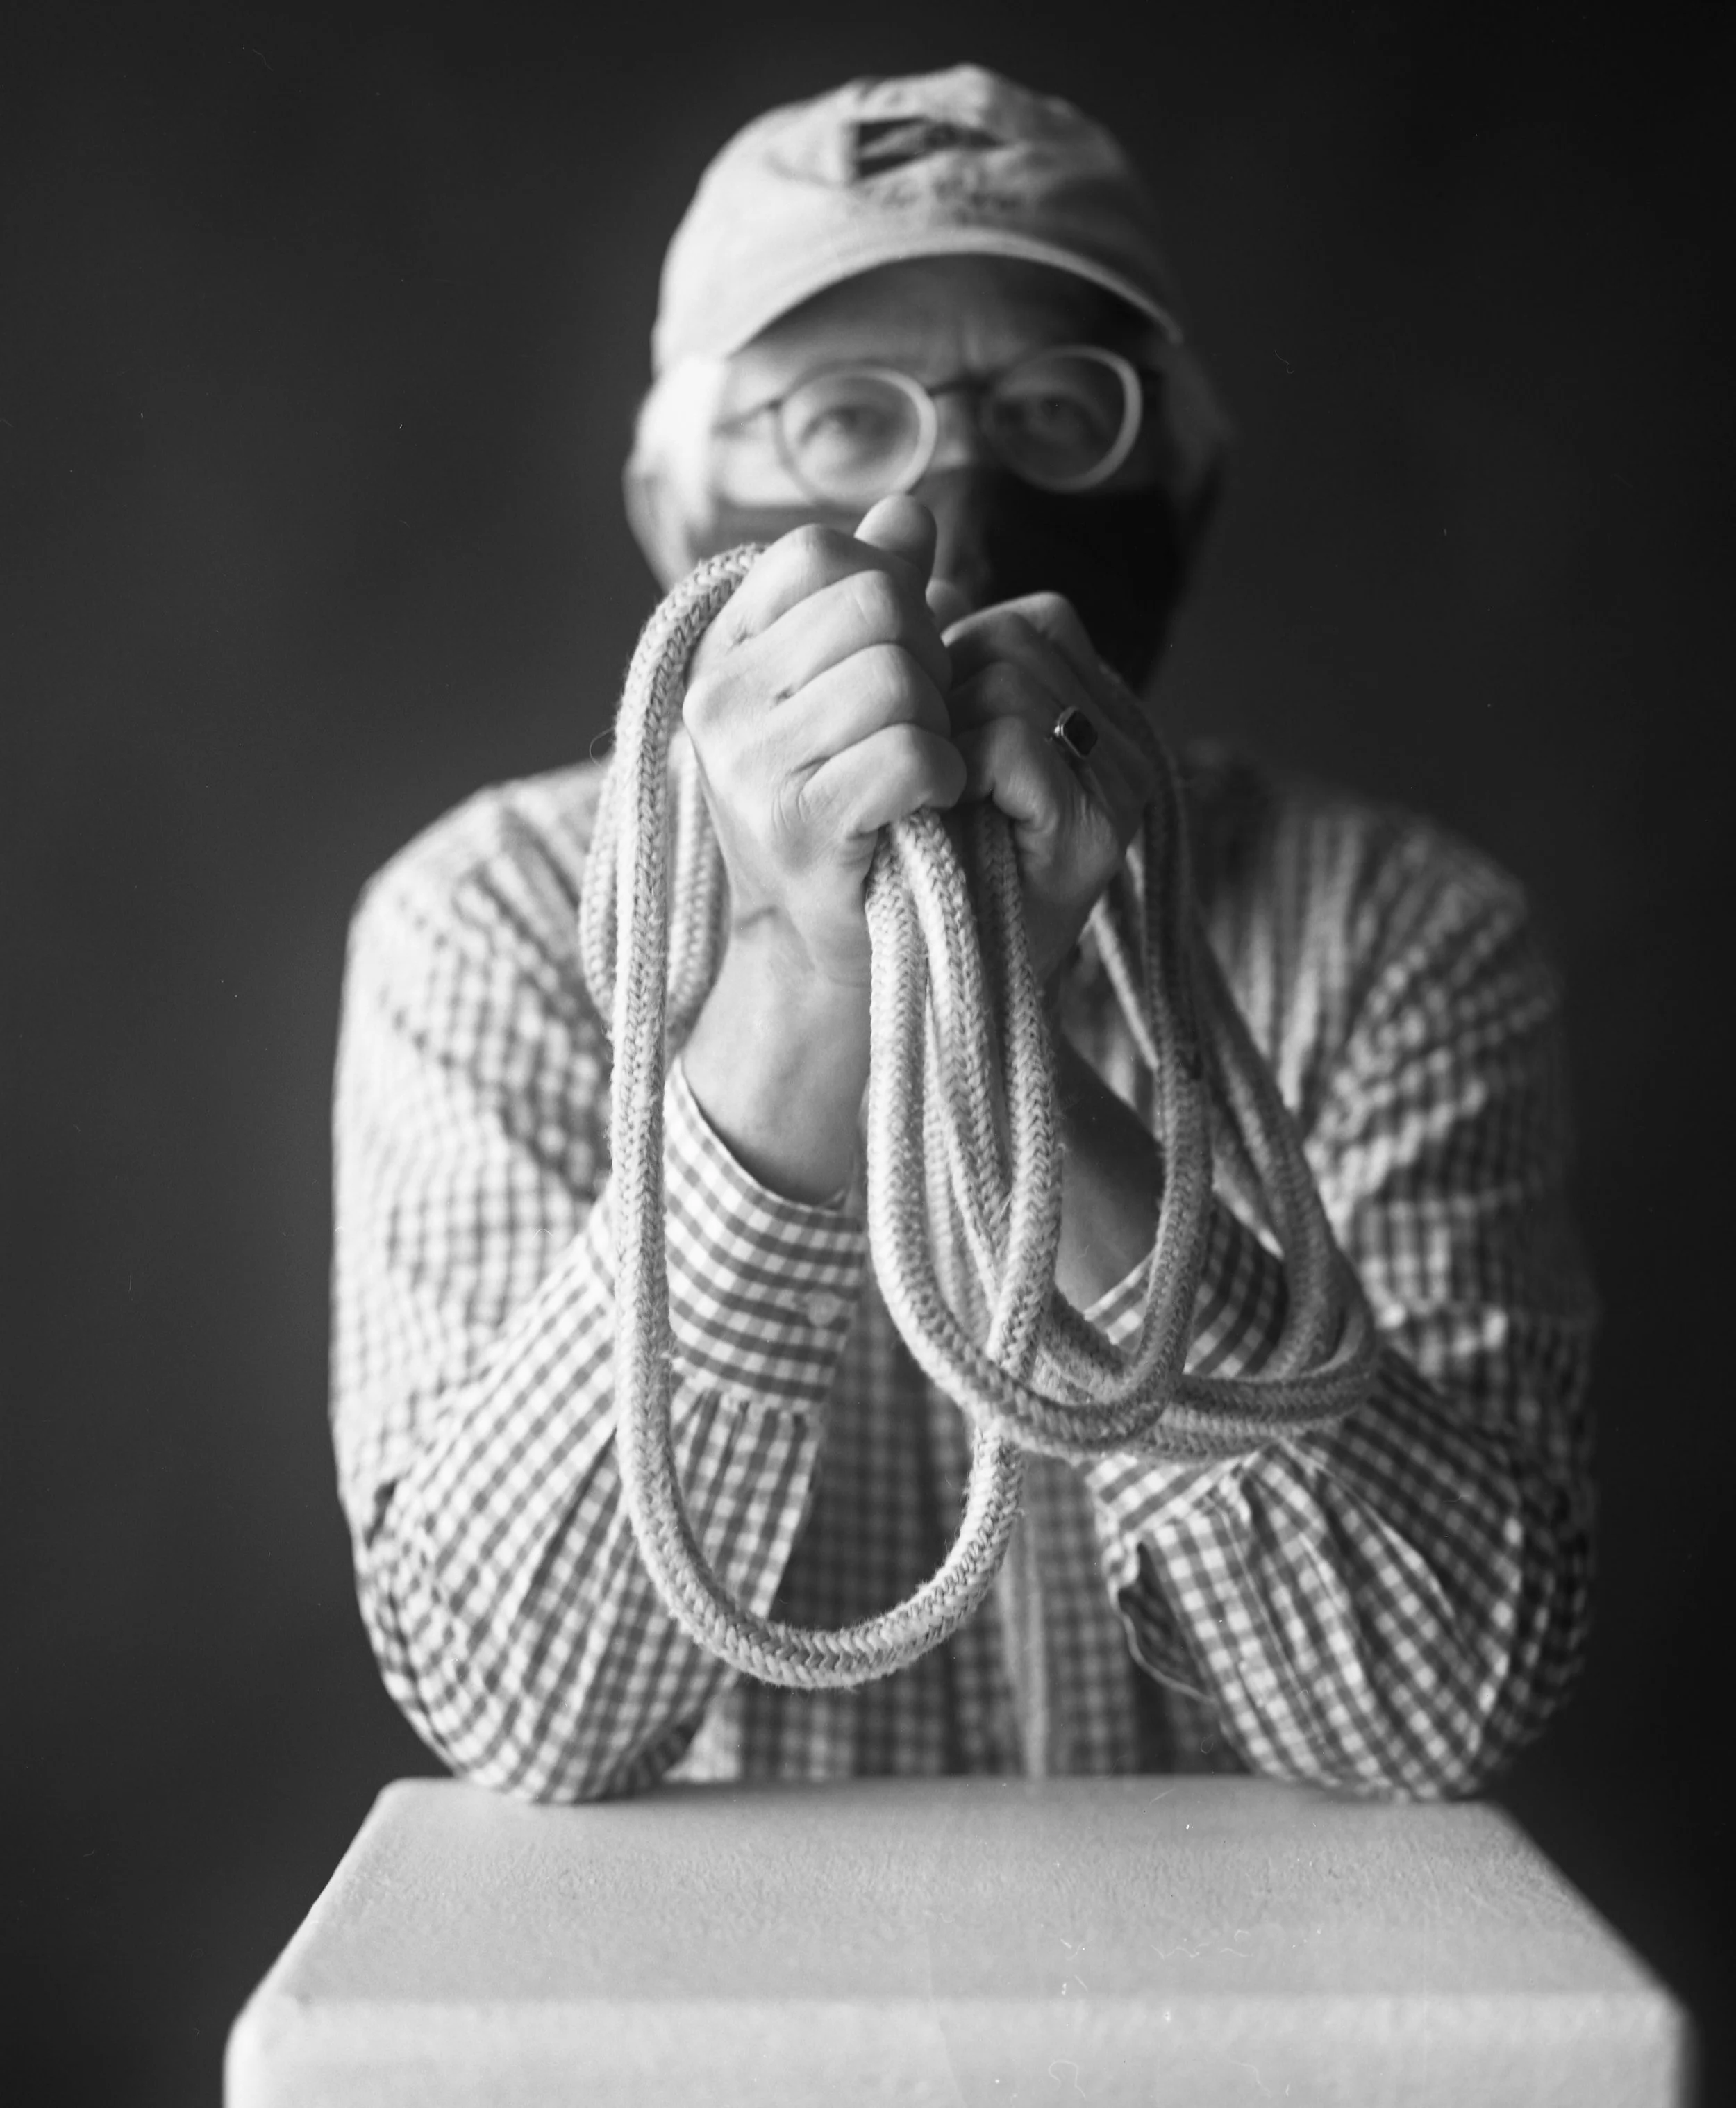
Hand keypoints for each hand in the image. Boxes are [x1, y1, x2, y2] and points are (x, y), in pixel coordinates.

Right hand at [682, 496, 963, 993]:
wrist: (825, 940)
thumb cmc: (846, 801)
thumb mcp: (845, 684)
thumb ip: (875, 590)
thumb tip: (909, 509)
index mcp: (725, 650)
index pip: (821, 552)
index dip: (886, 588)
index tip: (894, 657)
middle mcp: (718, 700)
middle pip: (876, 606)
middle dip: (927, 658)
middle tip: (922, 721)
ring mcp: (748, 765)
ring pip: (899, 677)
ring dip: (938, 722)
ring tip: (921, 767)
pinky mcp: (796, 826)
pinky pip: (909, 753)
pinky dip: (942, 774)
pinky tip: (930, 802)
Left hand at [938, 592, 1157, 985]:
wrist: (905, 979)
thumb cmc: (905, 850)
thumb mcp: (915, 727)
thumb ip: (924, 634)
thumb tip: (901, 515)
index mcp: (1090, 704)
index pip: (1030, 620)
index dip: (953, 658)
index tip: (925, 733)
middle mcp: (1121, 738)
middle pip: (1015, 638)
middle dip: (943, 694)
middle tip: (921, 775)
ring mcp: (1120, 788)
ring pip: (1010, 680)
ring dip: (945, 733)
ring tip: (933, 801)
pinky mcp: (1098, 833)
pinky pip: (1012, 740)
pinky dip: (963, 770)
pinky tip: (944, 816)